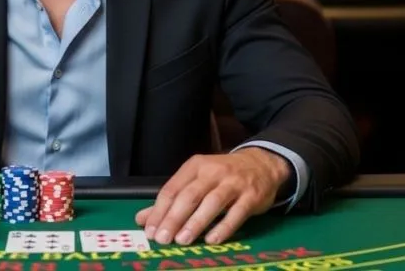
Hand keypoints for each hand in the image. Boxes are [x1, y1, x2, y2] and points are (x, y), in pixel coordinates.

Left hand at [135, 148, 290, 245]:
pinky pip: (236, 213)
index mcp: (195, 166)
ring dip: (196, 223)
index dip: (159, 210)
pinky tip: (212, 240)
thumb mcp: (196, 179)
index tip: (150, 231)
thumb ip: (171, 199)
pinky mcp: (251, 196)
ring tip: (182, 240)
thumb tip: (142, 218)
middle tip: (163, 238)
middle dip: (174, 218)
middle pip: (189, 195)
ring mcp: (233, 183)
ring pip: (211, 203)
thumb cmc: (223, 174)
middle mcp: (213, 172)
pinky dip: (223, 227)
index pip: (172, 188)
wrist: (261, 164)